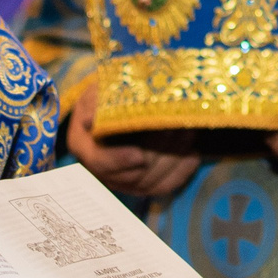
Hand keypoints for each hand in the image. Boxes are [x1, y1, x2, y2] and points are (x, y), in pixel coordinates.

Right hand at [67, 85, 202, 199]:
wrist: (118, 105)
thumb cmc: (106, 94)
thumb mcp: (97, 91)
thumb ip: (96, 102)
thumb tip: (91, 119)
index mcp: (85, 146)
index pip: (100, 162)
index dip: (119, 160)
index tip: (138, 155)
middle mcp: (103, 170)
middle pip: (132, 174)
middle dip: (157, 152)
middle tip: (176, 128)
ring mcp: (125, 180)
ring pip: (153, 181)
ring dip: (174, 157)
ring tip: (188, 131)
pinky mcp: (145, 184)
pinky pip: (166, 185)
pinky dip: (182, 171)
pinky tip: (192, 153)